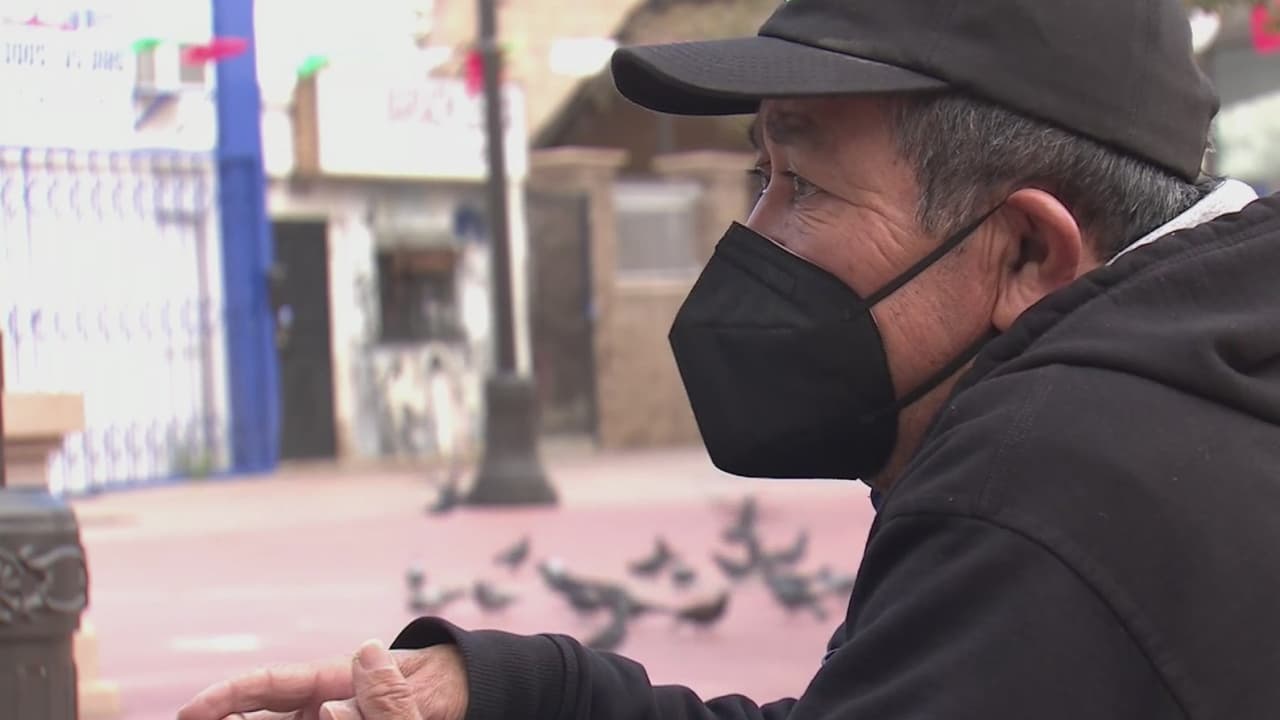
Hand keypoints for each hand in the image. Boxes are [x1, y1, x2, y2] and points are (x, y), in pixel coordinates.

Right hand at [176, 642, 467, 719]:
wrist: (453, 699)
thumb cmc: (435, 695)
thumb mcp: (414, 697)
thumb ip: (383, 694)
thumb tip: (350, 676)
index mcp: (334, 678)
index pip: (271, 681)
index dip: (228, 695)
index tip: (190, 711)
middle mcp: (319, 699)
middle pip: (259, 710)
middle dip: (223, 718)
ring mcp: (322, 718)